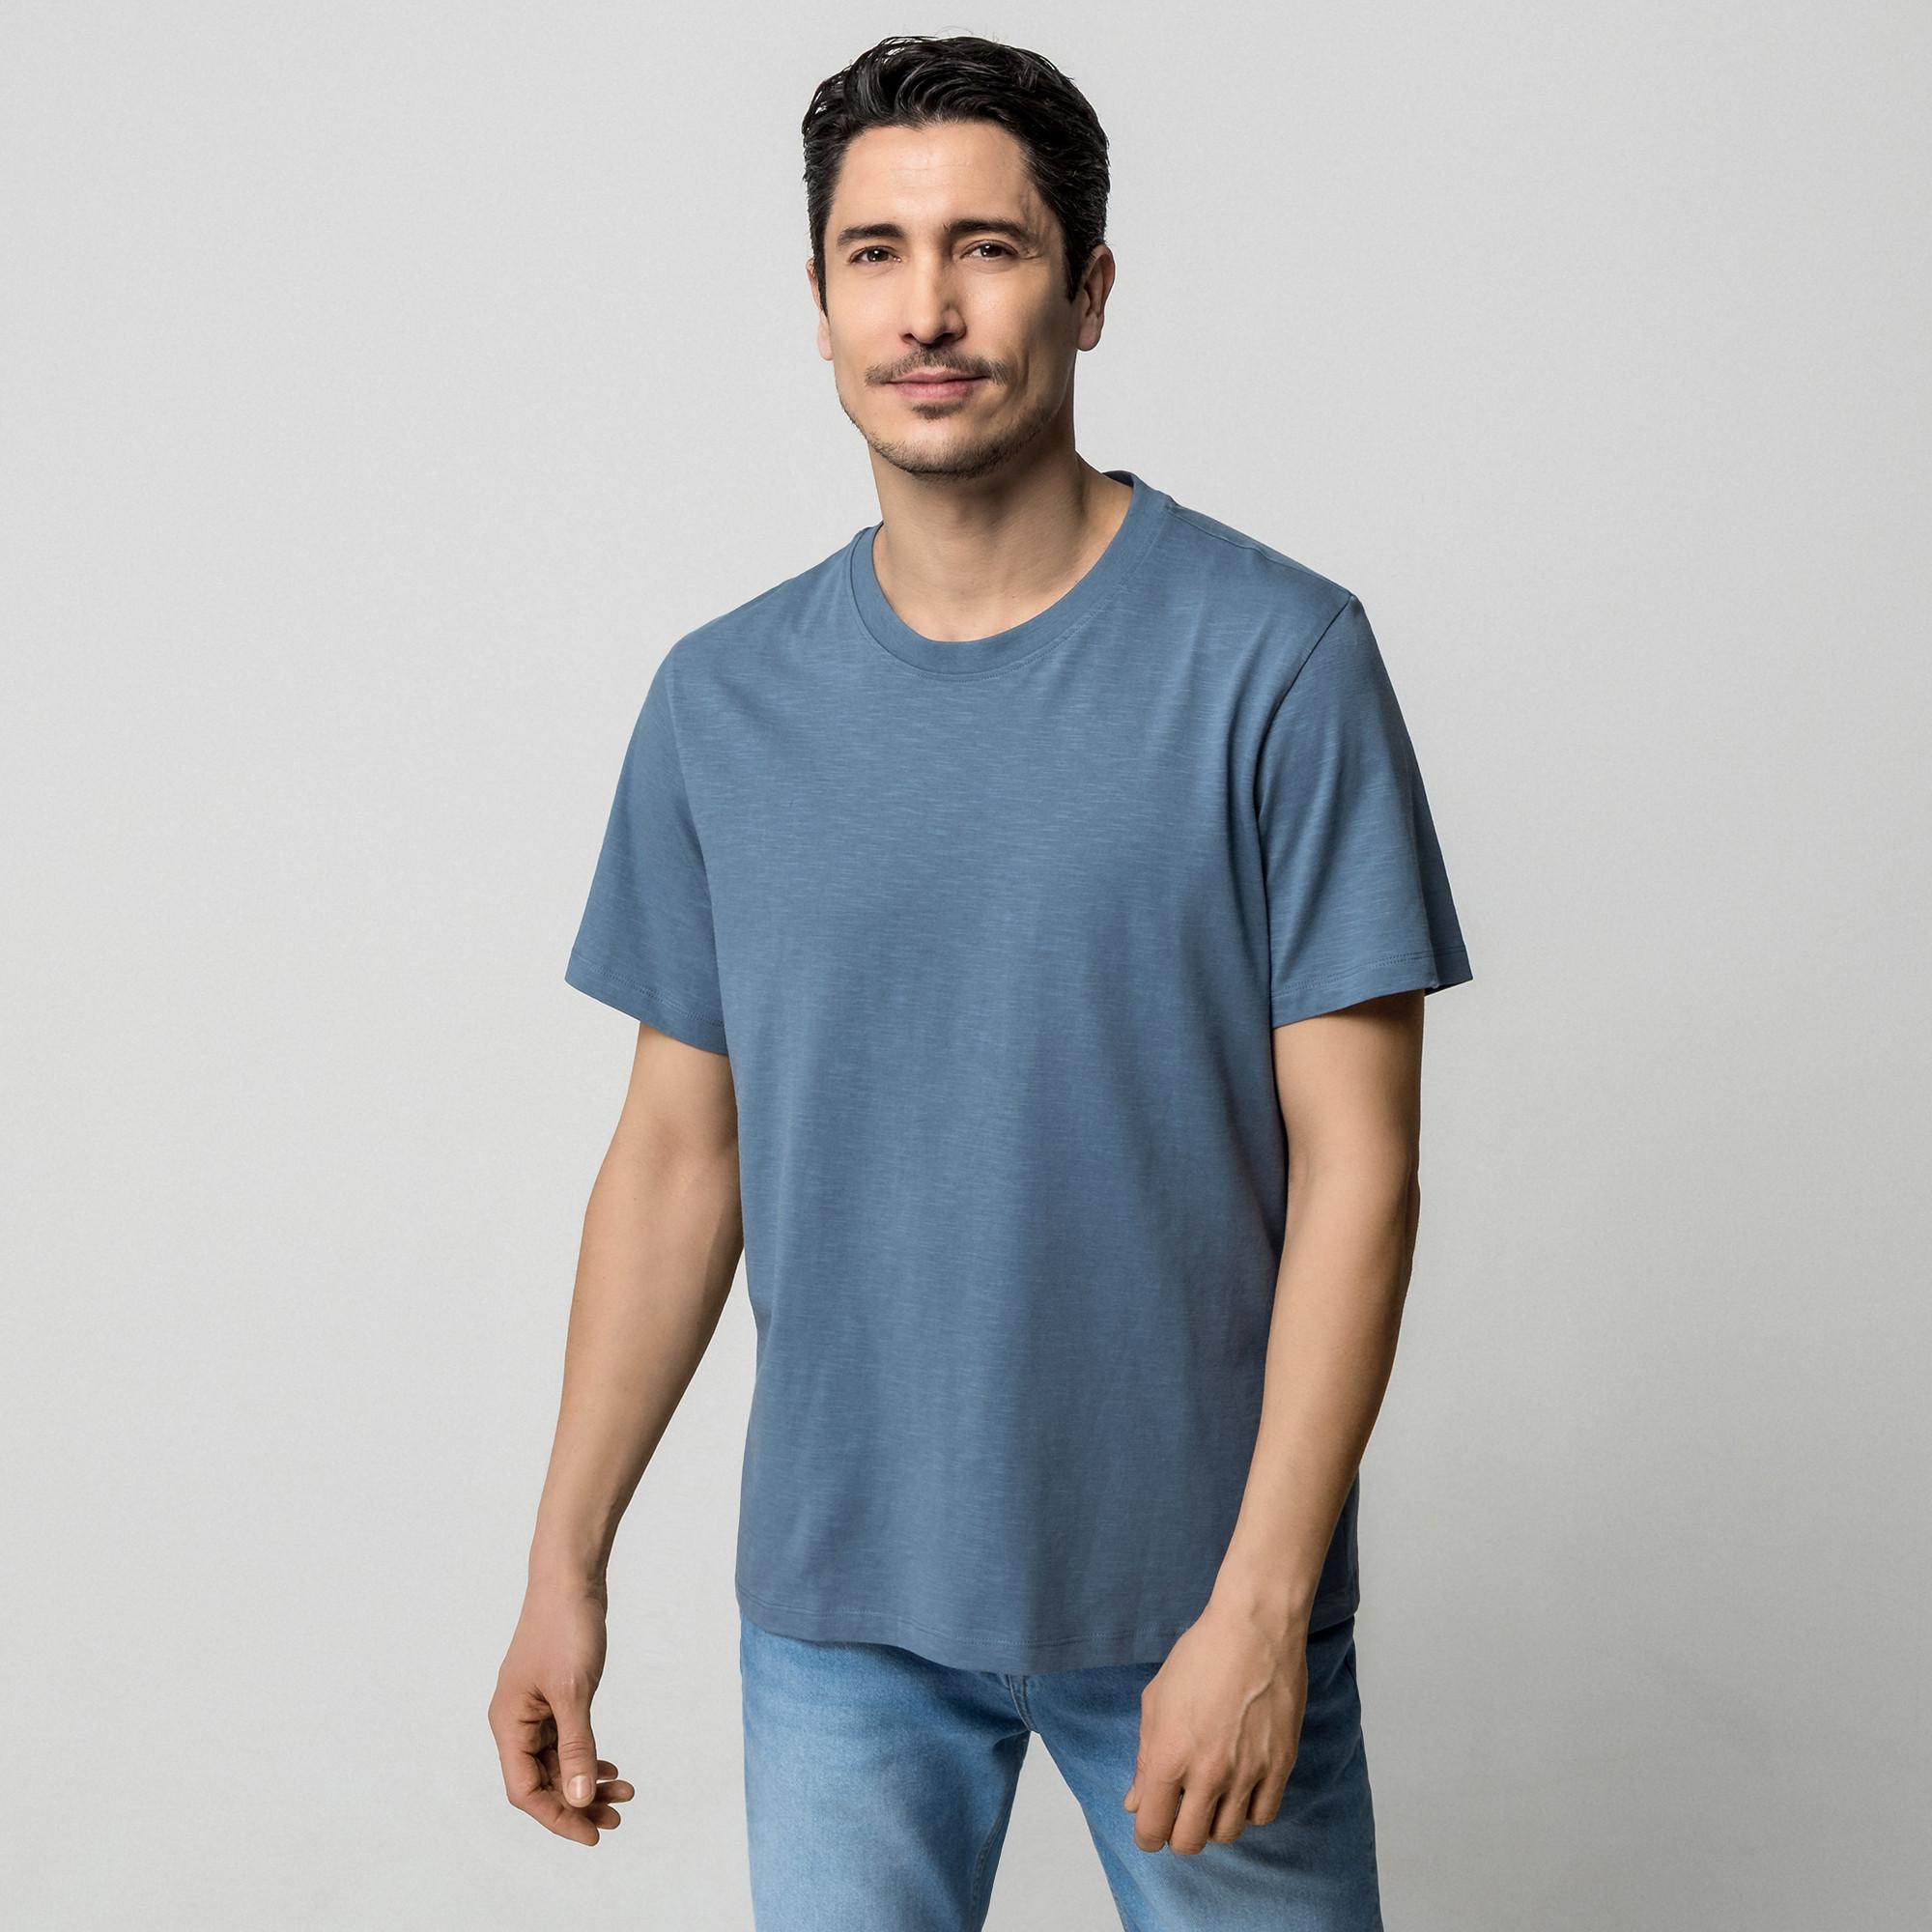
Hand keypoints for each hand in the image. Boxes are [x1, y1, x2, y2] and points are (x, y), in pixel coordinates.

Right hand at [488, 1578, 635, 1845]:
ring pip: (558, 1763)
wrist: (571, 1578)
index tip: (592, 1834)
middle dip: (577, 1803)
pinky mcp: (554, 1696)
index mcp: (508, 1724)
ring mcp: (535, 1709)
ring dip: (587, 1781)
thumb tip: (579, 1800)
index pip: (525, 1790)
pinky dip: (588, 1756)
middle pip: (542, 1781)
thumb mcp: (574, 1692)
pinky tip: (610, 1767)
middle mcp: (516, 1721)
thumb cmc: (565, 1628)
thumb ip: (577, 1747)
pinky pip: (567, 1740)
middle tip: (617, 1818)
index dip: (557, 1816)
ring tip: (624, 1795)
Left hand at [1122, 1595, 1308, 1854]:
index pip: (1151, 1829)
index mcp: (1167, 1756)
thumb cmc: (1198, 1657)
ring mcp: (1247, 1772)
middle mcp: (1206, 1773)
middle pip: (1189, 1843)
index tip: (1151, 1824)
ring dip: (1214, 1822)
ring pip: (1227, 1835)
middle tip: (1179, 1812)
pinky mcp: (1280, 1765)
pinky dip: (1248, 1810)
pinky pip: (1263, 1815)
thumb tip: (1134, 1801)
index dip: (1147, 1834)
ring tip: (1211, 1796)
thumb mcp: (1156, 1701)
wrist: (1253, 1629)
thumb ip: (1143, 1757)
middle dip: (1178, 1834)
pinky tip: (1241, 1787)